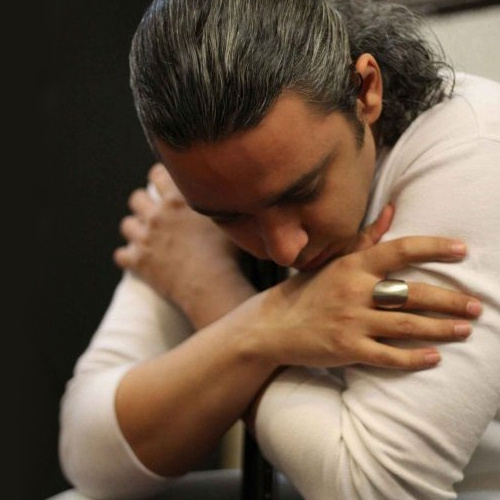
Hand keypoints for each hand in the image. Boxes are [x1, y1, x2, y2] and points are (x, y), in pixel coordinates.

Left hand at [114, 163, 254, 326]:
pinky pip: (121, 255)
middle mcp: (157, 214)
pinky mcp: (138, 262)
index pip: (157, 173)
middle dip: (144, 203)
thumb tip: (231, 192)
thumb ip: (220, 203)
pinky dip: (129, 257)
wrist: (212, 286)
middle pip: (136, 198)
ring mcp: (144, 238)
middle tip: (157, 214)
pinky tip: (141, 260)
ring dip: (136, 229)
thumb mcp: (229, 220)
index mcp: (178, 199)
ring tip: (149, 237)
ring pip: (127, 225)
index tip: (165, 186)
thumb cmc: (228, 254)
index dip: (160, 178)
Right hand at [246, 235, 480, 369]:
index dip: (433, 248)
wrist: (274, 325)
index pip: (399, 250)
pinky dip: (414, 358)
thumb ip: (366, 238)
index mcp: (352, 265)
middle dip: (450, 300)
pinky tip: (434, 358)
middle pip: (413, 293)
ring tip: (465, 329)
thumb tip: (392, 209)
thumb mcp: (333, 261)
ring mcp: (350, 322)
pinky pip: (388, 355)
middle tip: (476, 306)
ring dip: (441, 328)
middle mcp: (353, 291)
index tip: (462, 250)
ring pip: (407, 326)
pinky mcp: (347, 349)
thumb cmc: (308, 291)